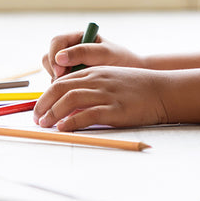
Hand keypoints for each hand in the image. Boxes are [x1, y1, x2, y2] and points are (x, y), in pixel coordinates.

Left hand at [33, 66, 169, 130]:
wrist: (162, 90)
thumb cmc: (137, 88)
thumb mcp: (111, 79)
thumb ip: (91, 86)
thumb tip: (70, 104)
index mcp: (95, 71)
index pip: (62, 81)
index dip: (47, 95)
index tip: (39, 108)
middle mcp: (98, 80)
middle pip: (61, 89)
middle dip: (44, 104)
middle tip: (37, 118)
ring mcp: (106, 94)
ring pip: (70, 100)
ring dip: (53, 113)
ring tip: (45, 125)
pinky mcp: (115, 109)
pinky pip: (87, 115)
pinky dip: (71, 122)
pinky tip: (63, 128)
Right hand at [41, 30, 143, 80]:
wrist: (132, 75)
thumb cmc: (121, 60)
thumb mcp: (105, 53)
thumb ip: (84, 52)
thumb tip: (59, 57)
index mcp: (78, 38)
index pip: (57, 42)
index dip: (54, 55)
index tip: (60, 71)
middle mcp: (70, 50)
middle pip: (49, 57)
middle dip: (53, 71)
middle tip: (63, 83)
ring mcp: (69, 66)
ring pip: (52, 72)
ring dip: (57, 82)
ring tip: (73, 89)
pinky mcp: (71, 80)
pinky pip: (59, 85)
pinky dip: (62, 90)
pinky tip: (75, 95)